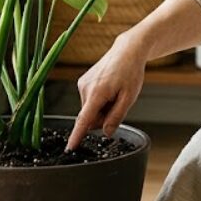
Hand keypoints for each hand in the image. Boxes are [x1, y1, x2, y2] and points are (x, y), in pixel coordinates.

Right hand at [65, 36, 147, 151]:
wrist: (127, 52)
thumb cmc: (130, 72)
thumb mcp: (129, 98)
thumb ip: (116, 117)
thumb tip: (105, 133)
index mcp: (97, 93)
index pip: (84, 120)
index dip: (77, 136)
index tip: (70, 148)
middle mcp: (85, 88)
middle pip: (91, 117)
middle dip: (103, 116)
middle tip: (118, 102)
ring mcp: (82, 84)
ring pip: (90, 110)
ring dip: (102, 107)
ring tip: (114, 92)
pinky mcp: (82, 82)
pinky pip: (89, 101)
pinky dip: (99, 100)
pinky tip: (109, 89)